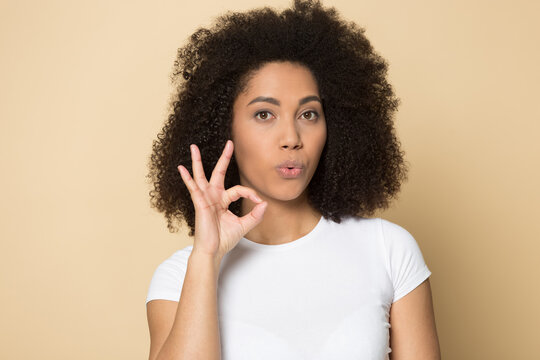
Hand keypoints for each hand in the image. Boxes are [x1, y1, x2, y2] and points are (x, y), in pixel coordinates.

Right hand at [177, 140, 267, 260]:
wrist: (213, 251)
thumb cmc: (224, 239)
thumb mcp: (244, 226)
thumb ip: (255, 215)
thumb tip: (265, 203)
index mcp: (223, 200)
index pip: (238, 189)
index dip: (250, 193)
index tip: (259, 201)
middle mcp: (213, 197)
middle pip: (218, 172)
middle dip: (224, 158)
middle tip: (229, 143)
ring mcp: (205, 199)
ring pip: (201, 176)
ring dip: (197, 161)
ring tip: (193, 147)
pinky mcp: (200, 204)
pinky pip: (193, 188)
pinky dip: (187, 178)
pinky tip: (182, 168)